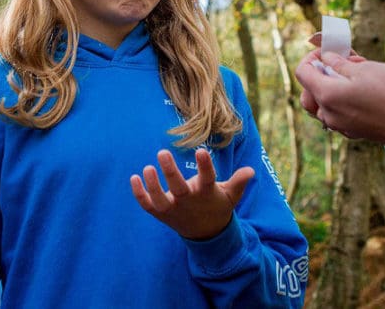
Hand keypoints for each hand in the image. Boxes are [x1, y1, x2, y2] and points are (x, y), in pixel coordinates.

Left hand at [130, 148, 254, 239]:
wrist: (206, 234)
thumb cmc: (218, 206)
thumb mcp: (231, 195)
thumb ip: (238, 182)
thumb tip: (251, 170)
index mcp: (206, 194)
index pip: (207, 179)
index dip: (204, 166)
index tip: (201, 151)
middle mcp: (188, 202)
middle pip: (178, 189)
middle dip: (170, 172)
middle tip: (162, 152)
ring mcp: (173, 209)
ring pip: (159, 200)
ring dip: (152, 186)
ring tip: (146, 168)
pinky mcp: (161, 213)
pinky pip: (147, 205)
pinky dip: (139, 195)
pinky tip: (133, 177)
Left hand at [294, 49, 384, 148]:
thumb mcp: (365, 69)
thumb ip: (339, 63)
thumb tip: (326, 58)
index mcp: (327, 96)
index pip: (303, 72)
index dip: (312, 57)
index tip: (329, 50)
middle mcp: (329, 114)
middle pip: (309, 92)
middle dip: (320, 74)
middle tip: (342, 62)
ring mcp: (341, 126)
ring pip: (323, 105)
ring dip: (333, 87)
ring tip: (357, 74)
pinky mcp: (355, 131)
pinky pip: (339, 114)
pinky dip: (343, 100)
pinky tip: (363, 90)